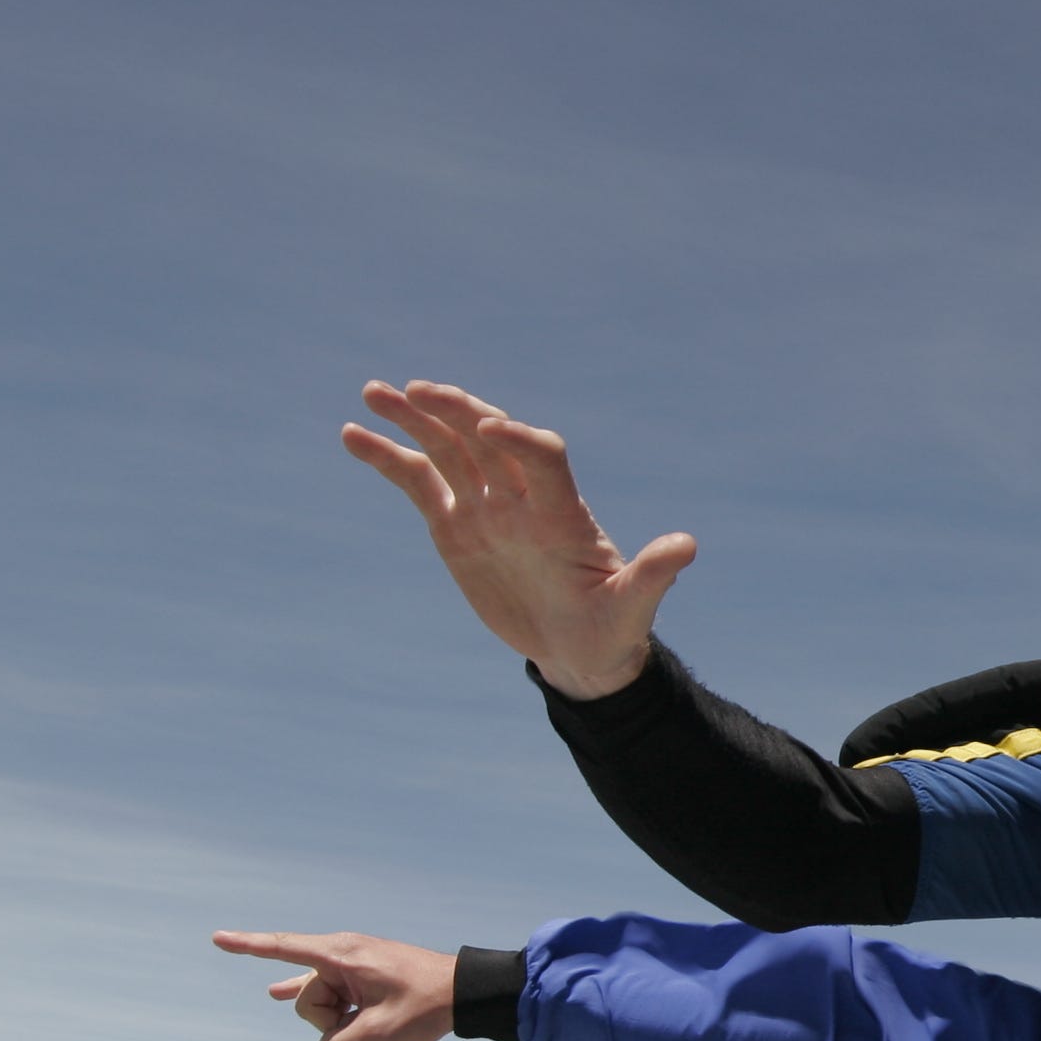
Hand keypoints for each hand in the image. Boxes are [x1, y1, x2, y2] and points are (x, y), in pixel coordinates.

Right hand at [211, 930, 458, 1040]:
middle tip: (373, 1019)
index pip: (284, 949)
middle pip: (307, 999)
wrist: (465, 993)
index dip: (248, 946)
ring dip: (344, 1025)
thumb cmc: (425, 1005)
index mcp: (342, 955)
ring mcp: (350, 968)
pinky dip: (324, 1009)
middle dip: (329, 1021)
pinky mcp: (359, 979)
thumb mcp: (378, 1035)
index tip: (217, 938)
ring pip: (322, 1007)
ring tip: (380, 1022)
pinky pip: (331, 1000)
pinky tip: (274, 993)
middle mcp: (341, 956)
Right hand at [343, 380, 695, 699]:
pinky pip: (418, 482)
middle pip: (488, 438)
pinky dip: (388, 458)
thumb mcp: (633, 607)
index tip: (492, 432)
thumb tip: (687, 547)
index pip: (542, 457)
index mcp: (564, 512)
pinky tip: (352, 435)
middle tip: (417, 390)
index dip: (520, 441)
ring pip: (447, 449)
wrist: (581, 650)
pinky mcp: (455, 526)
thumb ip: (652, 574)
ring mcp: (486, 507)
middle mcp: (523, 498)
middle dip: (457, 411)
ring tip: (372, 393)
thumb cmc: (613, 628)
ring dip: (413, 419)